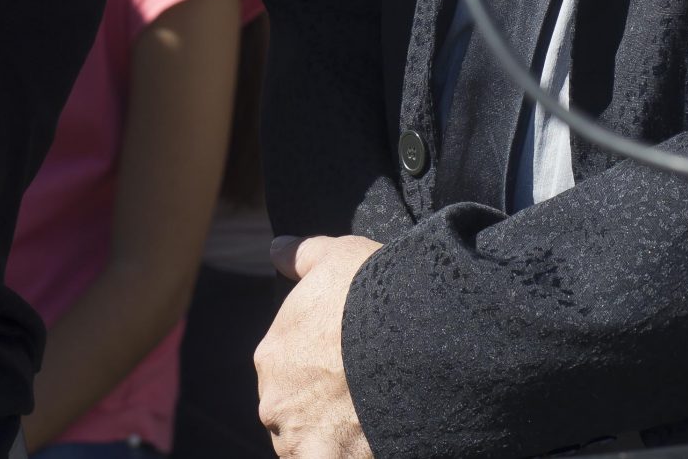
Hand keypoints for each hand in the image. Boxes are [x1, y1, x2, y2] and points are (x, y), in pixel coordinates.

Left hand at [255, 233, 380, 458]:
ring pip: (310, 442)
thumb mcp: (337, 256)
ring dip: (332, 439)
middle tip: (359, 403)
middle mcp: (275, 399)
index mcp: (272, 355)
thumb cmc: (375, 293)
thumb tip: (276, 249)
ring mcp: (297, 436)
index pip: (288, 373)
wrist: (416, 338)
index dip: (320, 374)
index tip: (346, 373)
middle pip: (295, 412)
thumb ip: (302, 256)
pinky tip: (362, 450)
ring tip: (367, 428)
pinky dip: (341, 457)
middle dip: (321, 411)